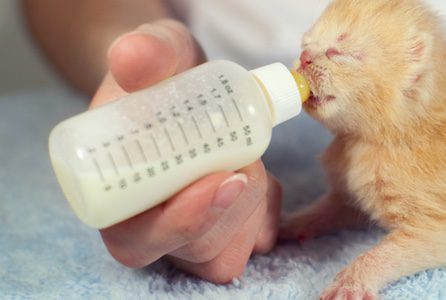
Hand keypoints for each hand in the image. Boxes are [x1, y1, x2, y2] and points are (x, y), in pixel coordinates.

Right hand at [93, 19, 281, 283]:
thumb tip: (132, 59)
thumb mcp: (157, 51)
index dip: (177, 223)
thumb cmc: (163, 73)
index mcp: (115, 199)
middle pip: (195, 249)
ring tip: (243, 153)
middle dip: (228, 206)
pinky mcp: (231, 234)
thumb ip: (146, 51)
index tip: (217, 179)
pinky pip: (259, 238)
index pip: (136, 241)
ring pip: (230, 252)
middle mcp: (152, 228)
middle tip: (244, 160)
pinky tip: (255, 167)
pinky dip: (268, 204)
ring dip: (250, 201)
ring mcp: (194, 237)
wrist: (185, 80)